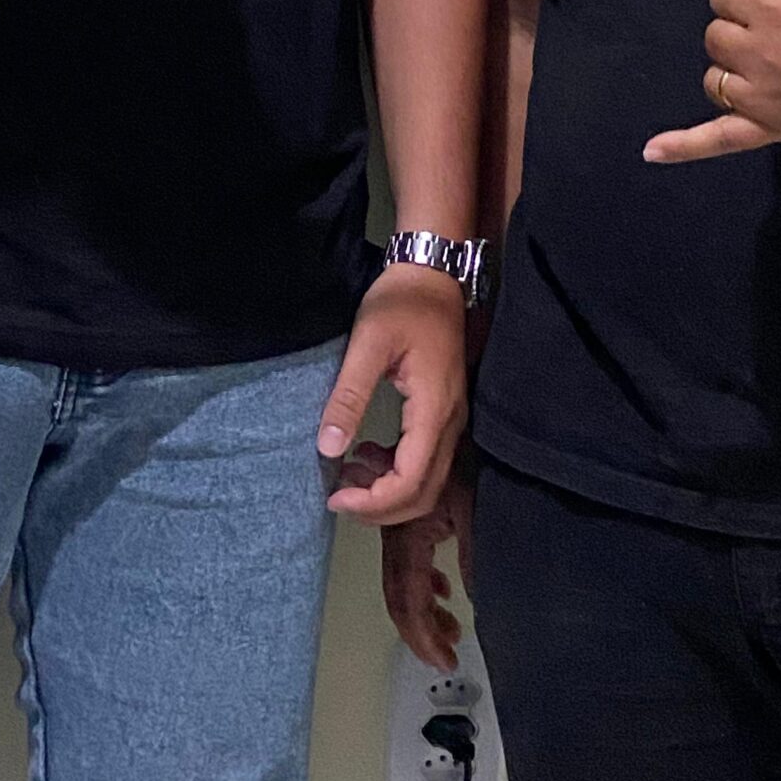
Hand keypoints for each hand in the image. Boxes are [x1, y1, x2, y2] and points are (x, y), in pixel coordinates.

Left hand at [317, 264, 467, 525]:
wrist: (432, 273)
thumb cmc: (400, 303)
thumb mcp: (367, 343)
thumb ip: (349, 395)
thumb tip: (328, 448)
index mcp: (434, 408)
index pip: (411, 480)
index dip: (374, 502)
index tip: (335, 495)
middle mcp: (451, 421)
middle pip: (425, 492)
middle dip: (381, 507)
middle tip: (339, 497)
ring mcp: (453, 417)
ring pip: (429, 480)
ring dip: (390, 492)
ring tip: (348, 475)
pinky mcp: (445, 410)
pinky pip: (427, 460)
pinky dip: (398, 471)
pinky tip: (368, 454)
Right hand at [381, 455, 474, 670]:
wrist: (449, 400)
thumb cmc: (467, 449)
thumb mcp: (476, 505)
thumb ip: (475, 558)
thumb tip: (478, 601)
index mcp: (408, 531)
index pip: (407, 600)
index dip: (423, 637)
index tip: (445, 661)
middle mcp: (397, 526)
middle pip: (398, 593)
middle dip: (421, 629)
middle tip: (446, 652)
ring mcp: (401, 518)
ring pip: (402, 576)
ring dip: (423, 607)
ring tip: (449, 625)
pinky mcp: (411, 509)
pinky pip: (409, 556)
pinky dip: (424, 581)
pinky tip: (442, 587)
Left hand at [643, 0, 780, 163]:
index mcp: (773, 5)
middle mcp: (763, 52)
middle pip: (715, 32)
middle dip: (742, 24)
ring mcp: (767, 96)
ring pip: (715, 76)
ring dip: (734, 66)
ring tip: (775, 59)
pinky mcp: (775, 129)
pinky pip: (719, 139)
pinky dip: (684, 146)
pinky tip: (652, 150)